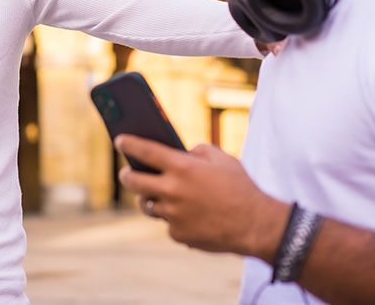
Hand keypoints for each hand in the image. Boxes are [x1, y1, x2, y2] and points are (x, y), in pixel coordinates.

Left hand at [115, 135, 286, 260]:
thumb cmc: (240, 187)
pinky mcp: (178, 234)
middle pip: (135, 182)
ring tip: (154, 193)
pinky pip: (169, 223)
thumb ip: (198, 151)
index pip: (145, 151)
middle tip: (126, 172)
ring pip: (149, 205)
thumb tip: (182, 153)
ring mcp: (173, 215)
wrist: (255, 225)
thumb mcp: (222, 159)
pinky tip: (188, 215)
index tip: (119, 140)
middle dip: (127, 175)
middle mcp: (172, 190)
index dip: (129, 144)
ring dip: (150, 198)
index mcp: (182, 167)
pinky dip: (175, 218)